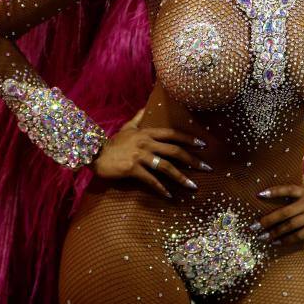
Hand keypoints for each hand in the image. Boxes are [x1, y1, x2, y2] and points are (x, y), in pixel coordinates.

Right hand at [90, 107, 210, 198]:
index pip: (173, 134)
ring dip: (181, 177)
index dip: (189, 139)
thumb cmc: (113, 142)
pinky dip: (161, 188)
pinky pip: (151, 180)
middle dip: (193, 159)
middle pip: (175, 151)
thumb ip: (138, 118)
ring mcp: (140, 156)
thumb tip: (144, 107)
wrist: (95, 154)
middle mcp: (146, 143)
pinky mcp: (133, 169)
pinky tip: (169, 196)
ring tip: (193, 186)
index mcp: (147, 133)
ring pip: (166, 167)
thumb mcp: (127, 127)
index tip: (203, 145)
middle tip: (207, 167)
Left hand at [253, 181, 303, 244]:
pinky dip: (287, 240)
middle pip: (285, 212)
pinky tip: (276, 243)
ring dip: (275, 232)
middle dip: (269, 220)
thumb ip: (300, 179)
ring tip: (263, 237)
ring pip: (291, 225)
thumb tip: (297, 160)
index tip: (259, 194)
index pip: (288, 189)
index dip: (275, 191)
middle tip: (255, 226)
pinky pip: (299, 235)